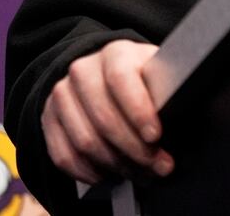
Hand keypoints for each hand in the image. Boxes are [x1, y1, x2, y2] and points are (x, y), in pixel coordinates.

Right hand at [42, 39, 171, 183]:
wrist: (104, 73)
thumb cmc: (141, 77)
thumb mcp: (159, 73)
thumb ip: (167, 90)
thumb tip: (182, 114)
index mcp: (116, 53)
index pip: (121, 80)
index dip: (138, 111)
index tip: (155, 136)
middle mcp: (83, 70)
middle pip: (104, 118)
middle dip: (134, 149)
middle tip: (158, 166)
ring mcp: (62, 94)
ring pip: (84, 141)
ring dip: (115, 165)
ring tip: (140, 173)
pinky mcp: (48, 119)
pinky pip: (63, 155)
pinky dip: (88, 172)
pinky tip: (110, 175)